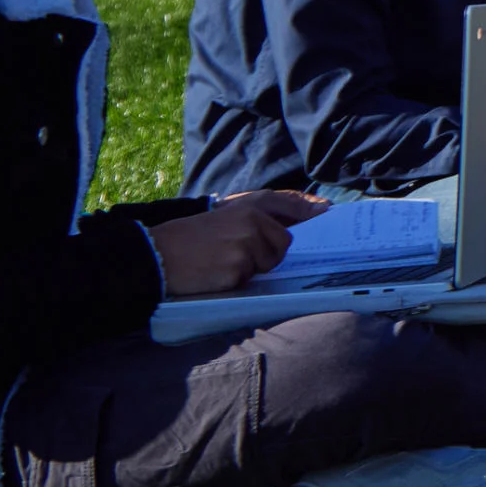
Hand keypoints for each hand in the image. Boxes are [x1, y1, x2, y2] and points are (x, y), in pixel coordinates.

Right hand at [150, 191, 319, 294]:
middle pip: (282, 244)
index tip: (327, 211)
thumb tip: (290, 231)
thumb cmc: (191, 237)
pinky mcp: (238, 270)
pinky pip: (249, 279)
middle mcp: (252, 223)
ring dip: (250, 267)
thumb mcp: (224, 217)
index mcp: (248, 206)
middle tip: (238, 253)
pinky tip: (214, 272)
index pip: (289, 206)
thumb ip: (255, 219)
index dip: (309, 210)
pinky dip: (235, 280)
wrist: (159, 254)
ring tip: (221, 261)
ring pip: (267, 264)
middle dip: (268, 253)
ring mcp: (246, 246)